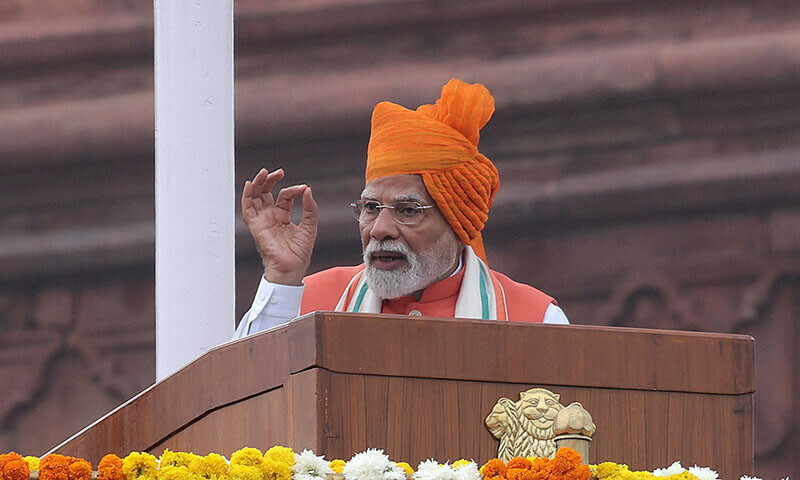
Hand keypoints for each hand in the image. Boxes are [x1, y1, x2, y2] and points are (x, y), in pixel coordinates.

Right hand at [241, 168, 317, 284]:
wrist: (292, 268)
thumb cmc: (299, 253)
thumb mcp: (310, 226)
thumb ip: (310, 208)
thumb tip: (308, 190)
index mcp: (282, 216)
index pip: (285, 196)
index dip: (293, 190)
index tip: (303, 189)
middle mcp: (271, 217)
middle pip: (265, 193)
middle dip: (270, 180)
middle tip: (278, 172)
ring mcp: (262, 220)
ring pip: (255, 197)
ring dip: (257, 184)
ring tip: (264, 173)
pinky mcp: (256, 226)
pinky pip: (247, 209)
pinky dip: (246, 196)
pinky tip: (249, 185)